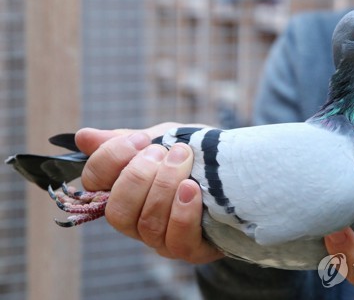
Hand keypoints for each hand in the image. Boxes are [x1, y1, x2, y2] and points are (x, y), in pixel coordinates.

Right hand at [75, 123, 223, 262]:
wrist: (236, 170)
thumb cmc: (193, 156)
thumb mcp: (162, 139)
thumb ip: (125, 140)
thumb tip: (83, 137)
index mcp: (122, 190)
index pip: (94, 182)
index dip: (111, 159)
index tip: (141, 139)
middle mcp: (136, 219)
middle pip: (118, 211)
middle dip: (139, 176)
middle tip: (163, 152)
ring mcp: (161, 238)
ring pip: (148, 224)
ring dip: (164, 187)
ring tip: (183, 160)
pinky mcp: (190, 249)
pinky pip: (177, 239)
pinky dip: (182, 212)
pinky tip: (192, 190)